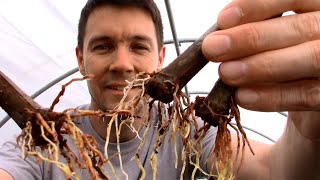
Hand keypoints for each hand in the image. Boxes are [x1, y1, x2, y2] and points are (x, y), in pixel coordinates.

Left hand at [202, 0, 319, 139]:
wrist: (311, 92)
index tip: (223, 19)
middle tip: (213, 48)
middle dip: (251, 38)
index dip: (258, 6)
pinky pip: (307, 94)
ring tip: (226, 72)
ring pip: (310, 58)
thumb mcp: (273, 38)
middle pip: (300, 28)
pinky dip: (273, 96)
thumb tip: (219, 38)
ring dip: (261, 66)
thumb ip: (256, 32)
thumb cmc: (286, 57)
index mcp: (317, 8)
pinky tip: (243, 96)